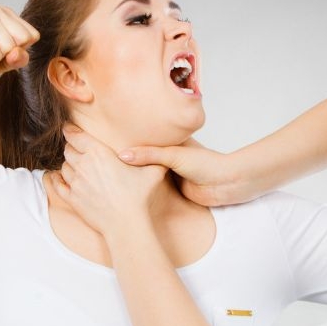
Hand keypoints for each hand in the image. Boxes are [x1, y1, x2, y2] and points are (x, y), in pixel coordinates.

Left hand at [52, 125, 167, 234]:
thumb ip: (154, 156)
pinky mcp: (72, 199)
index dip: (70, 130)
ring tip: (75, 164)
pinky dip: (55, 179)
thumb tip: (162, 146)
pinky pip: (57, 184)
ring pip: (64, 166)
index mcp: (99, 153)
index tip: (69, 128)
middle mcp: (83, 165)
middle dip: (72, 147)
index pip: (75, 135)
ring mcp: (75, 183)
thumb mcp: (154, 172)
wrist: (126, 224)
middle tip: (77, 147)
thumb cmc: (139, 197)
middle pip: (68, 150)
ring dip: (68, 163)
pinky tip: (56, 177)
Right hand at [117, 142, 255, 206]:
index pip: (143, 137)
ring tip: (106, 173)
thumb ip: (149, 155)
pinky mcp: (171, 188)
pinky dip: (141, 186)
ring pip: (146, 172)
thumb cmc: (207, 164)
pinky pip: (152, 185)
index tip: (106, 139)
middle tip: (100, 157)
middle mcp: (167, 155)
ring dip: (133, 174)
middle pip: (142, 155)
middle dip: (126, 158)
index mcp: (169, 141)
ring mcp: (169, 172)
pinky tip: (124, 187)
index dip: (127, 138)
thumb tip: (121, 156)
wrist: (226, 185)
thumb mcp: (174, 155)